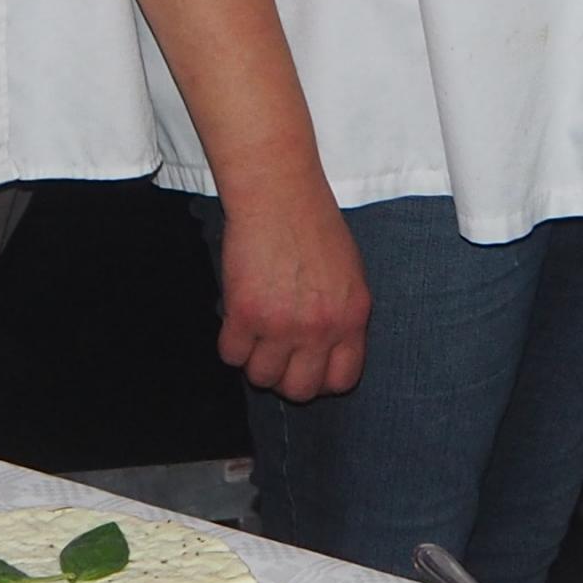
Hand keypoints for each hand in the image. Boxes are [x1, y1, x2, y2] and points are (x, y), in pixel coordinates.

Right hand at [214, 182, 367, 402]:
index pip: (341, 380)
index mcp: (352, 318)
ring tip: (254, 333)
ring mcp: (282, 325)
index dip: (320, 379)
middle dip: (284, 378)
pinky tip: (236, 319)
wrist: (279, 193)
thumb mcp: (349, 273)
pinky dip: (230, 342)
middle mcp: (320, 328)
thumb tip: (325, 348)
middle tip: (275, 354)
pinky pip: (232, 354)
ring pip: (261, 377)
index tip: (306, 366)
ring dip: (254, 360)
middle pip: (300, 389)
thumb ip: (341, 315)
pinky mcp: (245, 314)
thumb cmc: (314, 223)